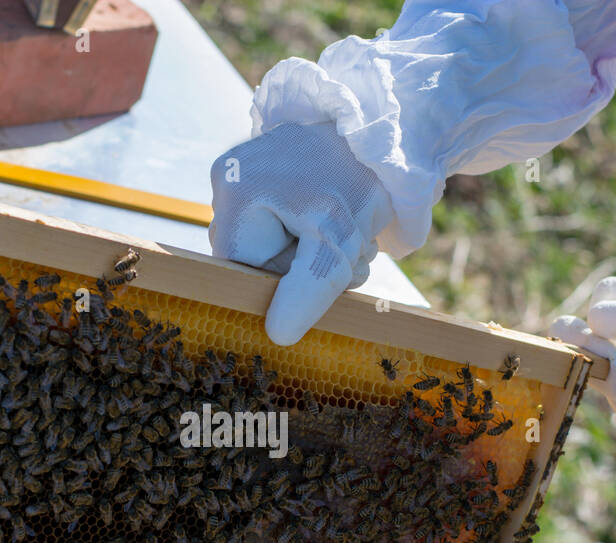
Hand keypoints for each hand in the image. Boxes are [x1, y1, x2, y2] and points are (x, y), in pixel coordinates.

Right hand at [209, 122, 394, 345]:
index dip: (288, 282)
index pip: (243, 272)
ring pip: (277, 248)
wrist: (387, 133)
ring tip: (351, 228)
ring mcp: (246, 176)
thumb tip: (278, 335)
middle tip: (350, 248)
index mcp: (233, 192)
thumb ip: (307, 286)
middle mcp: (228, 181)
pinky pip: (285, 227)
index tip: (330, 266)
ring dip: (320, 254)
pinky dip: (319, 235)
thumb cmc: (361, 178)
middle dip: (308, 266)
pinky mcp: (267, 176)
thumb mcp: (337, 238)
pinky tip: (342, 219)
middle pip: (259, 261)